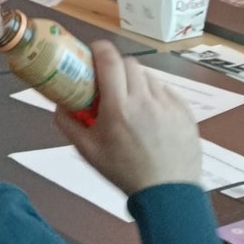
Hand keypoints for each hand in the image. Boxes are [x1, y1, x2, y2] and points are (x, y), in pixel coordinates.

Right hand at [56, 42, 201, 195]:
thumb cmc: (124, 172)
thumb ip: (68, 124)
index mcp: (119, 107)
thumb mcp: (88, 152)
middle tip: (110, 82)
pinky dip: (156, 95)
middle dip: (117, 67)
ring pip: (149, 76)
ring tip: (132, 101)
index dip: (100, 49)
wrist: (168, 194)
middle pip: (129, 63)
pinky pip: (167, 91)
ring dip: (136, 81)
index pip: (109, 60)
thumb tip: (58, 104)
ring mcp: (168, 105)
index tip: (93, 52)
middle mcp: (144, 100)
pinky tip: (151, 113)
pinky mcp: (185, 112)